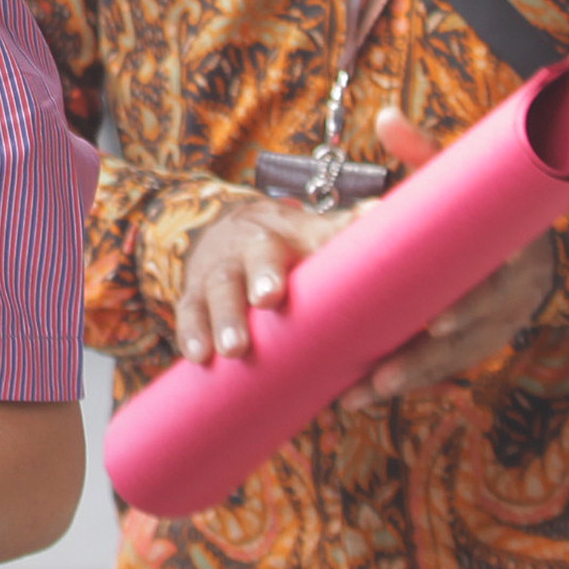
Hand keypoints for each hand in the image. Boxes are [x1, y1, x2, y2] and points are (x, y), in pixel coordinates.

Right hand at [176, 194, 352, 364]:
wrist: (229, 229)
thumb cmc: (285, 243)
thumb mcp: (311, 232)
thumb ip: (344, 231)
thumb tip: (379, 213)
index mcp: (288, 233)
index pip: (304, 235)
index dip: (307, 247)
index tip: (294, 278)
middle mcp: (251, 247)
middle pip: (255, 257)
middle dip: (261, 275)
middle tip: (268, 298)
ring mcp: (219, 270)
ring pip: (219, 288)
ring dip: (224, 317)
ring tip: (233, 349)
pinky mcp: (194, 294)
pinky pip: (189, 310)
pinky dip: (191, 332)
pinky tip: (197, 356)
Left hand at [339, 106, 555, 406]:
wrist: (528, 237)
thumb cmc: (482, 206)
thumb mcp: (462, 179)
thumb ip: (425, 153)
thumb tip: (385, 117)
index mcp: (514, 256)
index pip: (497, 289)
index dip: (471, 310)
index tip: (437, 324)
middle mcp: (511, 299)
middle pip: (468, 338)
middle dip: (424, 360)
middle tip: (379, 375)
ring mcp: (496, 327)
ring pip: (450, 362)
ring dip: (404, 381)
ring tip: (358, 394)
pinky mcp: (477, 344)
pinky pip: (442, 369)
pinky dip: (405, 382)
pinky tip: (364, 395)